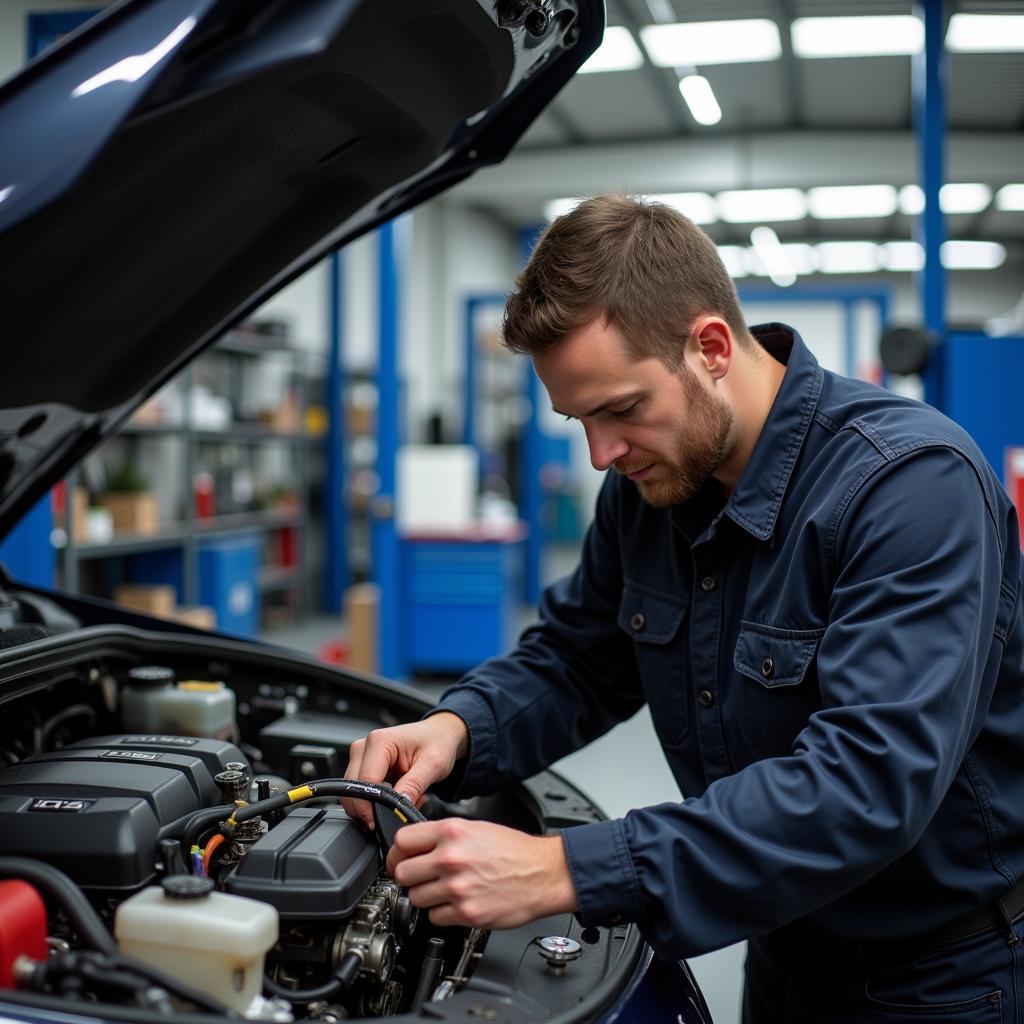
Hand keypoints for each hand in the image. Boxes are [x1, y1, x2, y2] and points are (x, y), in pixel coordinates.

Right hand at [342, 713, 468, 828]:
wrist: (438, 735)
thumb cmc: (437, 742)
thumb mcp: (433, 764)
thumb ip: (414, 785)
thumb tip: (398, 807)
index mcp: (379, 741)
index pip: (364, 782)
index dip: (372, 806)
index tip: (382, 822)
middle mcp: (364, 747)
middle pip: (354, 790)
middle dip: (374, 808)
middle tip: (402, 810)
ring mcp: (361, 758)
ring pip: (355, 795)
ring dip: (377, 807)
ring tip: (406, 800)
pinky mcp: (363, 768)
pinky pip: (362, 794)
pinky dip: (378, 803)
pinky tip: (399, 796)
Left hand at [386, 819, 578, 928]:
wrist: (543, 873)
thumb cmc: (514, 851)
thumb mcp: (476, 828)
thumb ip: (444, 835)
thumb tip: (416, 845)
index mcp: (452, 832)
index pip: (402, 841)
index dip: (399, 851)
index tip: (401, 857)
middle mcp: (451, 858)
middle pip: (402, 873)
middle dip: (410, 876)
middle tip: (422, 877)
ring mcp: (457, 887)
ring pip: (415, 898)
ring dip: (426, 896)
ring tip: (444, 889)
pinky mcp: (466, 913)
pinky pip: (435, 917)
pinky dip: (442, 913)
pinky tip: (457, 902)